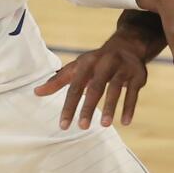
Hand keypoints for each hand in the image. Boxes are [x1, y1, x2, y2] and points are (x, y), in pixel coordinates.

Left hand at [35, 33, 150, 129]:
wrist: (127, 46)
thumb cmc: (96, 62)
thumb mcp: (77, 68)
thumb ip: (58, 81)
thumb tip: (36, 93)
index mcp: (87, 63)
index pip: (75, 87)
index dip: (69, 106)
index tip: (63, 125)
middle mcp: (104, 63)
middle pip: (95, 87)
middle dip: (88, 107)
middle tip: (82, 127)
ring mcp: (122, 68)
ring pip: (115, 88)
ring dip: (110, 107)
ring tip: (104, 125)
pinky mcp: (137, 75)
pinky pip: (133, 92)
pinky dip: (129, 107)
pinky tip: (125, 122)